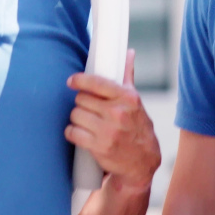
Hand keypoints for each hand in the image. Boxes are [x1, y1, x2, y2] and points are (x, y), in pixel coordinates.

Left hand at [65, 50, 160, 191]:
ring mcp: (108, 131)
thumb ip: (128, 76)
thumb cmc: (138, 127)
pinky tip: (79, 133)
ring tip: (84, 122)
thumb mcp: (136, 102)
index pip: (96, 82)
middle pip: (82, 99)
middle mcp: (118, 112)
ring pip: (76, 115)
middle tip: (87, 109)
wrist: (143, 162)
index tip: (72, 81)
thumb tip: (129, 52)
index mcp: (127, 98)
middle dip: (81, 103)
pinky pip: (73, 133)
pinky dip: (72, 132)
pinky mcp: (99, 147)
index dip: (80, 80)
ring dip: (76, 118)